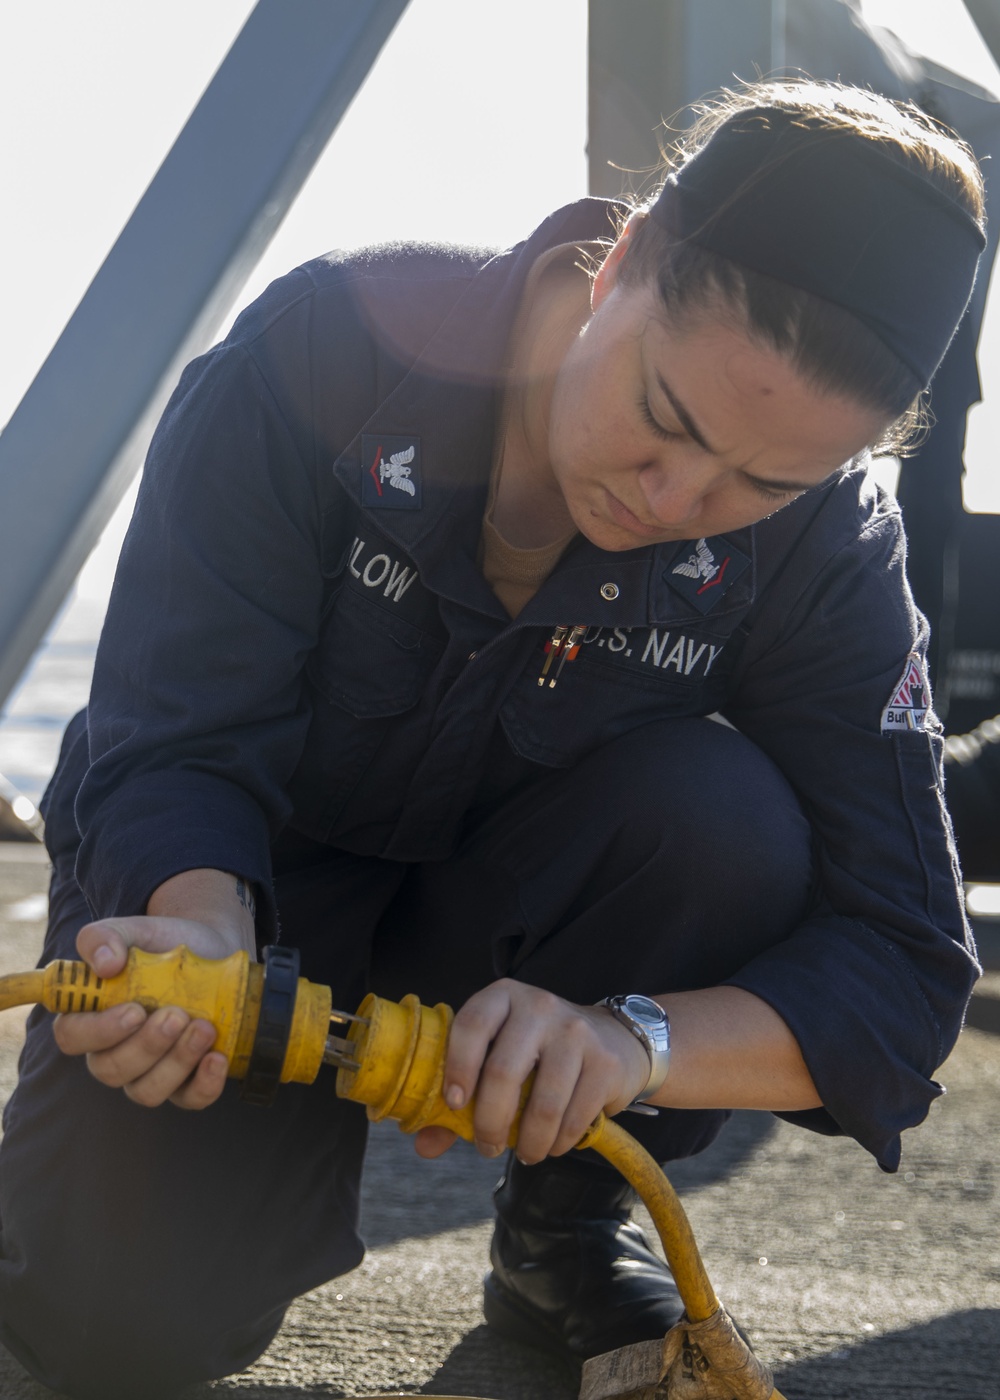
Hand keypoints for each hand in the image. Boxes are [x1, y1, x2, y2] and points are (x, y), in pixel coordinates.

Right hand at [52, 915, 240, 1109]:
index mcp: (92, 1016)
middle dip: (146, 1046)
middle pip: (111, 1070)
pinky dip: (204, 1085)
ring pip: (147, 1091)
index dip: (97, 1032)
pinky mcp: (188, 1081)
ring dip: (176, 1063)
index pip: (72, 1037)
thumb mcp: (136, 930)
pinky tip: (217, 1058)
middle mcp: (116, 1051)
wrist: (214, 947)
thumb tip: (105, 964)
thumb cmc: (165, 943)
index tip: (133, 1010)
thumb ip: (106, 937)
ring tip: (203, 1028)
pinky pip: (190, 1100)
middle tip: (176, 1015)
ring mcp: (152, 1071)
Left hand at [413, 979, 650, 1164]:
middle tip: (487, 1147)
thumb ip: (461, 1096)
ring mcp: (576, 1032)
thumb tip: (425, 1146)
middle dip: (489, 1122)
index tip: (453, 1104)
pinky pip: (574, 1117)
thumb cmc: (539, 1051)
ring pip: (543, 1104)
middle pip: (503, 1072)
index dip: (457, 1068)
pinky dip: (558, 1143)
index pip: (471, 1025)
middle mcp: (540, 1006)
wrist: (612, 1037)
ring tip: (524, 1153)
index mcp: (503, 997)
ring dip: (528, 1143)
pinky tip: (553, 1144)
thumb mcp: (499, 1053)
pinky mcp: (605, 1062)